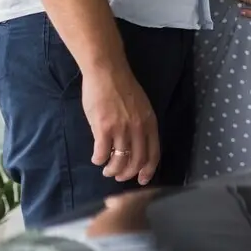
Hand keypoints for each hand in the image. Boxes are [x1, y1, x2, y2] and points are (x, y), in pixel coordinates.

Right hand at [82, 64, 159, 184]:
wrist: (107, 71)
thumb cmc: (122, 87)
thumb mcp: (141, 107)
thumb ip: (141, 125)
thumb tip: (135, 146)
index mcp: (150, 122)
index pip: (154, 153)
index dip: (148, 170)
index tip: (142, 180)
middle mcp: (138, 128)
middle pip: (137, 161)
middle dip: (128, 173)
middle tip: (119, 176)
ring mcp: (121, 129)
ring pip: (119, 160)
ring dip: (112, 169)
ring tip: (107, 169)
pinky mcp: (103, 128)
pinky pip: (102, 153)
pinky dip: (99, 159)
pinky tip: (96, 158)